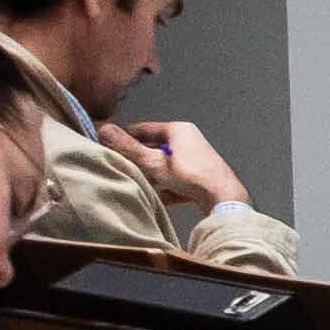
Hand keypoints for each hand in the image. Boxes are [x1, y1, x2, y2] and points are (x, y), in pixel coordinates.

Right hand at [113, 121, 247, 211]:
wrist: (225, 200)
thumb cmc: (191, 177)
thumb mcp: (153, 163)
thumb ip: (128, 148)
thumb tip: (104, 130)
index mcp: (179, 130)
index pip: (142, 129)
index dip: (123, 138)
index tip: (107, 147)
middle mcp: (190, 140)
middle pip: (154, 148)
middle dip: (138, 160)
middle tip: (122, 168)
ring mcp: (198, 158)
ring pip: (165, 164)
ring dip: (151, 175)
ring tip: (139, 184)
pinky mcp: (202, 177)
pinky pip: (177, 179)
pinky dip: (167, 188)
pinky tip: (158, 198)